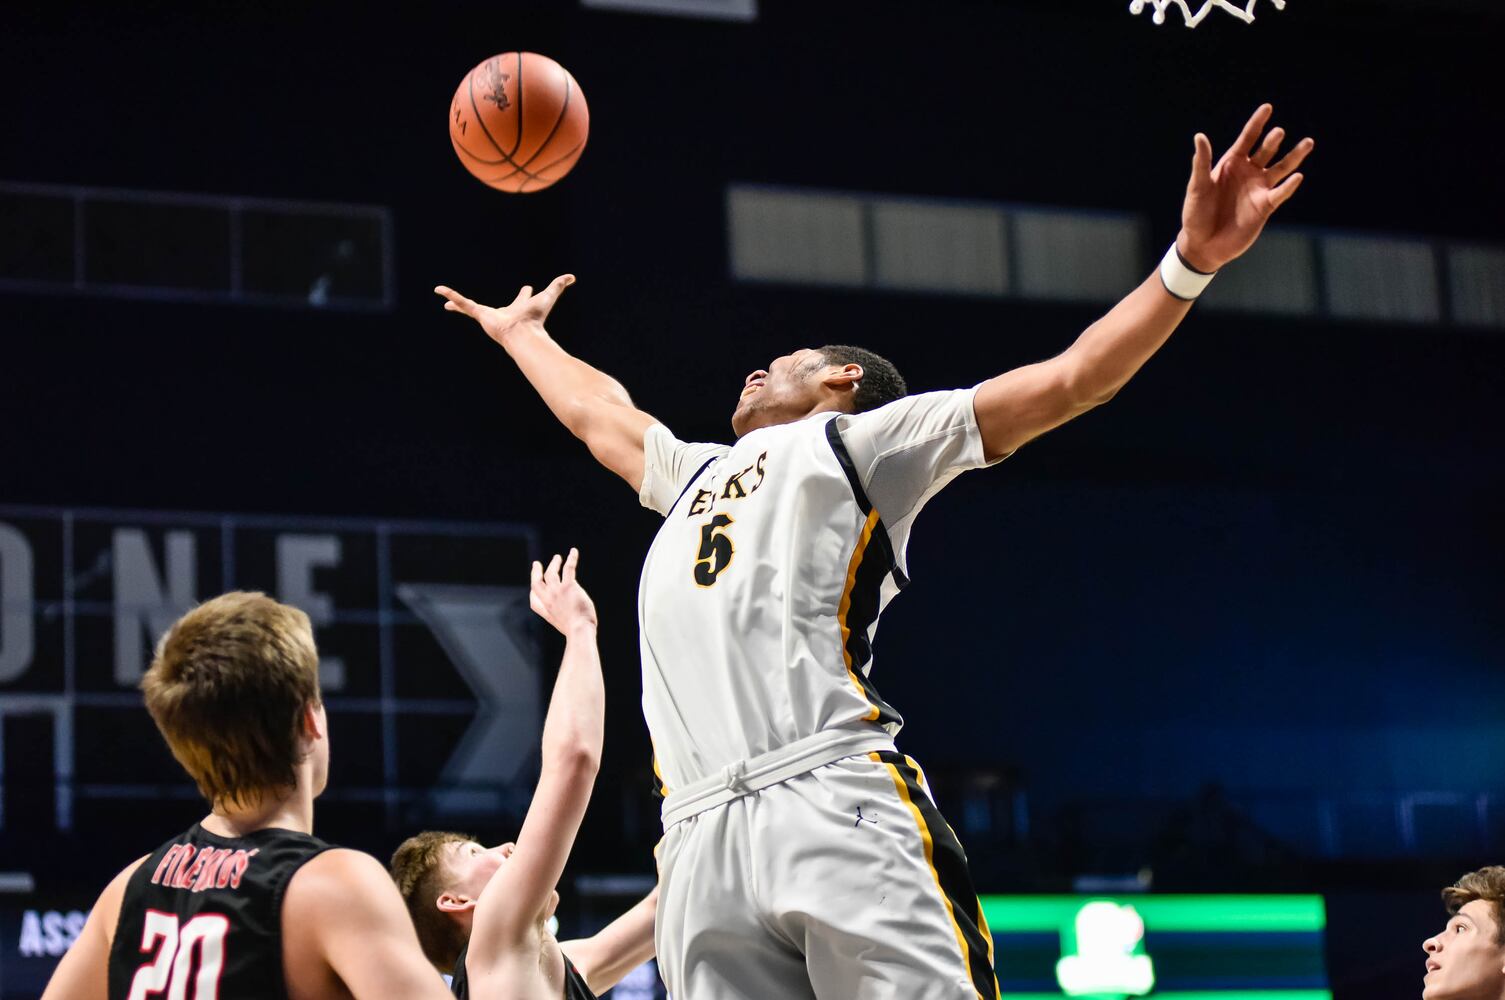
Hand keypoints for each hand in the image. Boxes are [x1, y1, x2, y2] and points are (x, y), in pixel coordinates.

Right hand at [435, 274, 575, 345]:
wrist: (523, 333)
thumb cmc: (536, 319)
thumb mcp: (548, 296)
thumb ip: (559, 285)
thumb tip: (572, 277)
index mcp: (519, 309)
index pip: (522, 299)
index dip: (525, 294)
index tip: (526, 288)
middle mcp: (502, 313)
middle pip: (490, 306)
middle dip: (480, 305)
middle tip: (470, 301)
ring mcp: (488, 315)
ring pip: (469, 306)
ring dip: (456, 301)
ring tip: (442, 294)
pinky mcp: (479, 314)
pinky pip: (463, 303)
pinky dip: (452, 296)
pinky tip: (439, 291)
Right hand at [529, 549, 596, 634]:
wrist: (579, 630)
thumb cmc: (577, 631)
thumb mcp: (566, 626)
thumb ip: (565, 618)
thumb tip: (575, 619)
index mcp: (546, 611)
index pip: (534, 601)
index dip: (533, 593)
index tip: (534, 588)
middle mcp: (548, 600)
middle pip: (536, 583)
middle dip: (535, 572)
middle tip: (536, 564)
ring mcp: (557, 592)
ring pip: (551, 572)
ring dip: (554, 563)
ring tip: (558, 557)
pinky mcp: (569, 586)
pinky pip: (568, 568)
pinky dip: (571, 558)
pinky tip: (574, 552)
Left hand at [1177, 104, 1313, 272]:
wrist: (1203, 244)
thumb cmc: (1196, 214)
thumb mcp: (1197, 186)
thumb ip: (1201, 163)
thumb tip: (1200, 136)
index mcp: (1231, 164)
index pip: (1247, 138)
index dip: (1257, 123)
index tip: (1267, 107)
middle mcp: (1248, 172)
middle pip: (1265, 151)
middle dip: (1272, 141)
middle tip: (1278, 132)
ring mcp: (1258, 188)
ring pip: (1281, 168)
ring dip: (1293, 156)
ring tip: (1307, 142)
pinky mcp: (1265, 206)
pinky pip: (1281, 193)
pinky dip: (1289, 185)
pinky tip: (1297, 176)